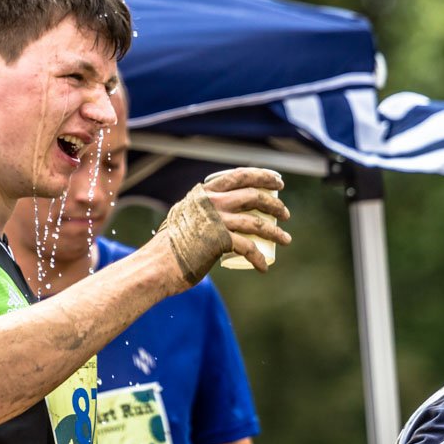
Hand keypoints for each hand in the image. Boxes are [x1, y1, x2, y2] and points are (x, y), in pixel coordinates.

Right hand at [162, 168, 290, 283]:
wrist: (158, 264)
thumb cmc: (171, 245)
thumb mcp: (184, 216)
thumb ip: (199, 210)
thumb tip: (216, 210)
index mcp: (205, 193)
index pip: (239, 176)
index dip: (262, 176)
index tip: (277, 182)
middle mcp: (212, 202)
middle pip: (254, 196)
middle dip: (274, 203)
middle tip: (285, 213)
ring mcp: (217, 221)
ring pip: (257, 222)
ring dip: (276, 232)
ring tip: (286, 240)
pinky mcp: (220, 241)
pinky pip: (248, 248)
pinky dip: (259, 258)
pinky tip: (264, 266)